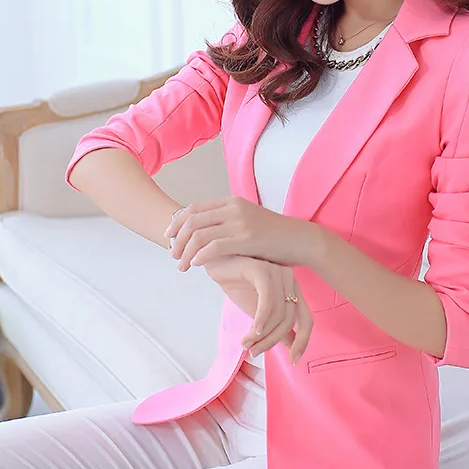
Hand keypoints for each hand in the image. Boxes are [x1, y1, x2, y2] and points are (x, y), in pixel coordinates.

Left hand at [164, 196, 315, 271]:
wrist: (300, 240)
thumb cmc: (274, 236)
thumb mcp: (248, 221)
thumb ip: (228, 222)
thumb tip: (205, 232)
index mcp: (231, 202)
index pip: (194, 208)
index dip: (176, 223)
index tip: (168, 237)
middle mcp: (233, 208)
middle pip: (192, 220)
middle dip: (176, 239)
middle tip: (172, 255)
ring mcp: (240, 222)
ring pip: (199, 234)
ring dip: (186, 251)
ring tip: (182, 266)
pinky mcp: (247, 238)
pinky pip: (215, 246)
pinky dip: (201, 255)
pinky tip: (197, 265)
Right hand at [197, 253, 312, 363]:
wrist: (216, 264)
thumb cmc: (237, 284)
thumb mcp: (258, 311)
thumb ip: (274, 325)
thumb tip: (291, 345)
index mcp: (292, 290)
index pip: (306, 320)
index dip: (303, 342)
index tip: (293, 360)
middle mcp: (290, 280)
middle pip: (288, 320)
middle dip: (271, 341)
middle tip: (253, 352)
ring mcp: (278, 273)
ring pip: (278, 313)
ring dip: (261, 334)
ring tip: (246, 343)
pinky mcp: (263, 269)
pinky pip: (268, 299)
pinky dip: (261, 318)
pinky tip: (252, 330)